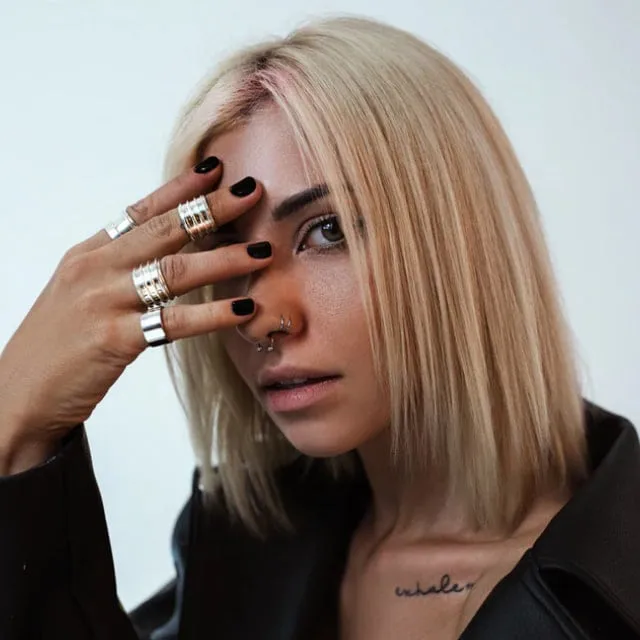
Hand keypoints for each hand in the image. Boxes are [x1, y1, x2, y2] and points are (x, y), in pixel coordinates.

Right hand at [0, 158, 270, 465]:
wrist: (18, 394)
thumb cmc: (58, 344)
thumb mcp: (82, 292)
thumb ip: (120, 267)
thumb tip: (167, 251)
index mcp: (89, 254)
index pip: (141, 211)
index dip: (181, 189)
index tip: (216, 170)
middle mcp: (96, 268)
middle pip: (164, 230)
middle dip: (212, 208)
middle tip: (252, 192)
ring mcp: (103, 301)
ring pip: (175, 270)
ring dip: (224, 259)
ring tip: (262, 251)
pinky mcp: (113, 339)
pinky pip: (174, 321)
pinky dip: (213, 314)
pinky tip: (244, 309)